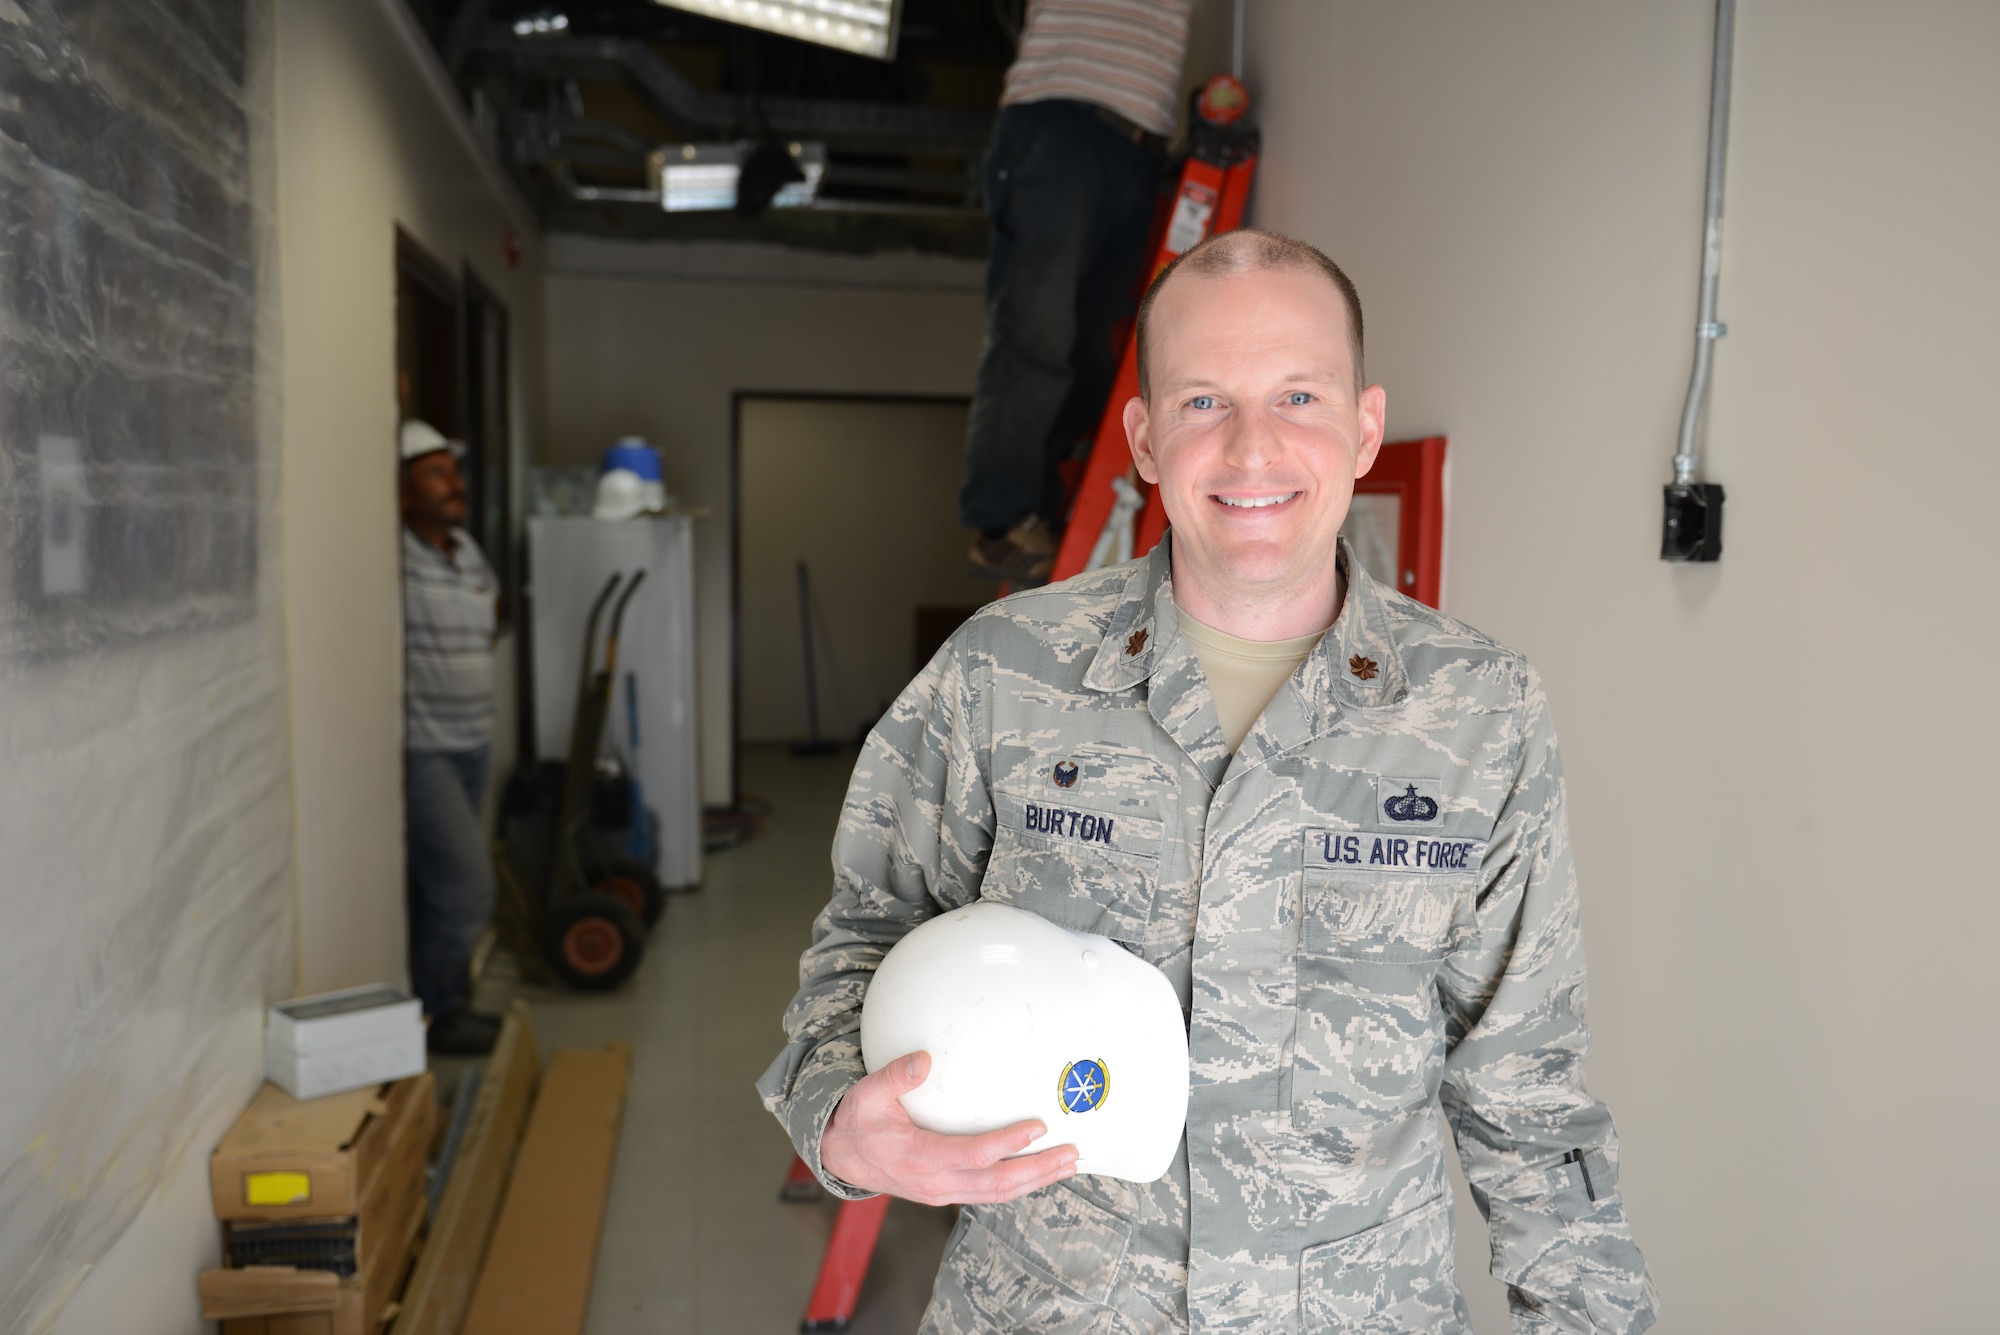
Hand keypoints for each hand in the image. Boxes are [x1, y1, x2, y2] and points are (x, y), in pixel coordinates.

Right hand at [820, 1051, 1077, 1205]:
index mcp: (920, 1158)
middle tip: (1072, 1153)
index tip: (1038, 1127)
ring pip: (998, 1193)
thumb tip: (924, 1059)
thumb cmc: (859, 1122)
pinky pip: (991, 1192)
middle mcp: (937, 1182)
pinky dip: (1020, 1184)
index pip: (975, 1155)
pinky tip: (1041, 1172)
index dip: (1008, 1143)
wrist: (844, 1158)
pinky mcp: (949, 1192)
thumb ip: (895, 1076)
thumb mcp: (867, 1094)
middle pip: (998, 1183)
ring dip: (1037, 1181)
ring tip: (1069, 1165)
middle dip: (1039, 1170)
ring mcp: (945, 1191)